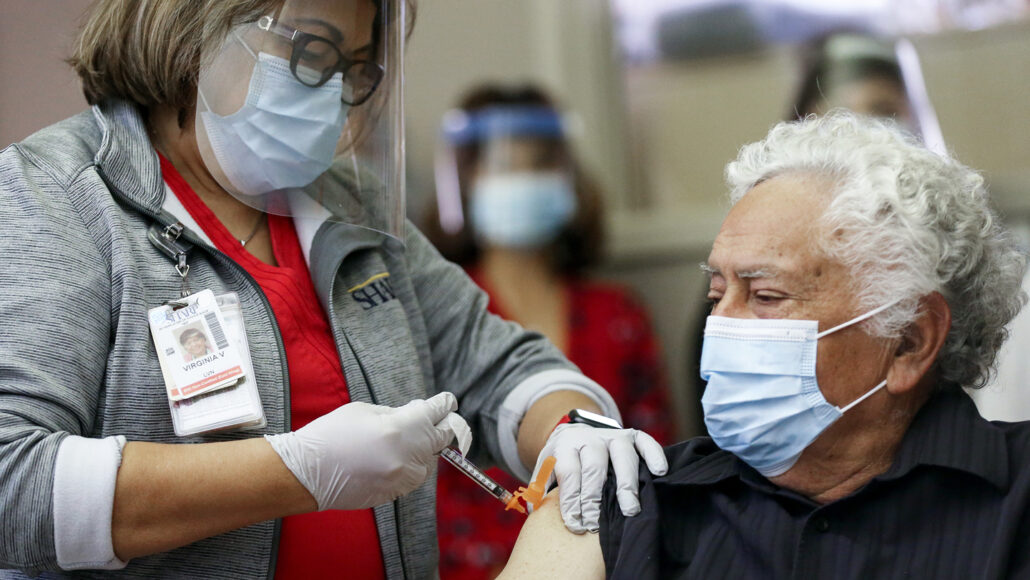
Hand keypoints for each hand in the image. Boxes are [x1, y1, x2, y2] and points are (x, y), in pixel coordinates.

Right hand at [265, 392, 470, 510]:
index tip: (448, 402)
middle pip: (442, 438)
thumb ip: (396, 414)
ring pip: (429, 461)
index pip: (436, 413)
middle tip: (444, 420)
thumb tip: (416, 415)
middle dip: (443, 426)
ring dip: (424, 449)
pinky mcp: (395, 493)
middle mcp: (408, 454)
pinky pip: (413, 477)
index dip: (444, 405)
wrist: (308, 473)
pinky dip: (409, 466)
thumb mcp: (365, 411)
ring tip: (407, 441)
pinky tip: (393, 459)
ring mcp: (403, 477)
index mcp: (401, 427)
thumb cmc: (331, 435)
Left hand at [532, 424, 667, 532]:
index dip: (571, 500)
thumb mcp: (545, 468)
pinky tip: (659, 472)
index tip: (575, 524)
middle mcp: (589, 437)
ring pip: (622, 455)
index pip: (569, 472)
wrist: (576, 432)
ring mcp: (613, 435)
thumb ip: (538, 488)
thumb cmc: (562, 461)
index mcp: (565, 445)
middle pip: (594, 466)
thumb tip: (532, 510)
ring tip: (629, 510)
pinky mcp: (632, 435)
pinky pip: (646, 441)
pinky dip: (654, 454)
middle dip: (594, 497)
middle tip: (595, 524)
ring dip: (626, 483)